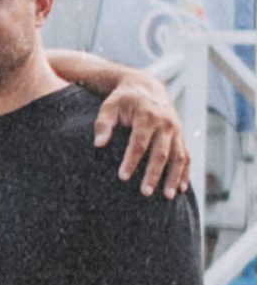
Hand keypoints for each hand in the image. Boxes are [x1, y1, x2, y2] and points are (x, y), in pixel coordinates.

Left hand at [94, 72, 190, 197]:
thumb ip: (103, 123)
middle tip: (145, 193)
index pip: (139, 142)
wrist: (146, 88)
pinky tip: (181, 188)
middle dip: (153, 174)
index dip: (131, 160)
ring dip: (174, 177)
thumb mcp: (109, 106)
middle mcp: (165, 124)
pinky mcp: (181, 136)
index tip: (122, 177)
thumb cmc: (122, 100)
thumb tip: (98, 144)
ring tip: (167, 196)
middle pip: (161, 153)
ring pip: (178, 157)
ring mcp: (176, 130)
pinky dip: (185, 172)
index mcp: (147, 116)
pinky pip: (186, 156)